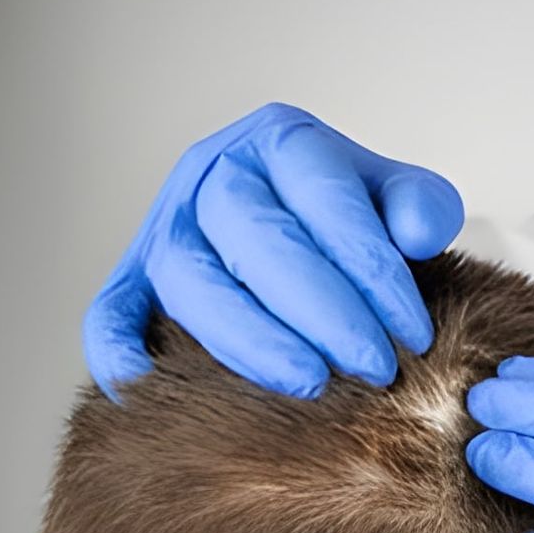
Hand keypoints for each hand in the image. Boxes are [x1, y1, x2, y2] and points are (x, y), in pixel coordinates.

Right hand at [84, 101, 463, 400]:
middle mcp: (213, 174)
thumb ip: (423, 207)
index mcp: (282, 141)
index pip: (323, 198)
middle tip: (374, 368)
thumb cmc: (364, 221)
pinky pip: (110, 313)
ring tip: (311, 385)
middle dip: (321, 311)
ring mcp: (167, 227)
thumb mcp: (405, 199)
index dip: (372, 270)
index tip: (414, 334)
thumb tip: (417, 234)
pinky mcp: (134, 280)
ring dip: (249, 339)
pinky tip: (152, 391)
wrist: (317, 231)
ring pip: (189, 279)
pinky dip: (121, 352)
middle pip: (253, 236)